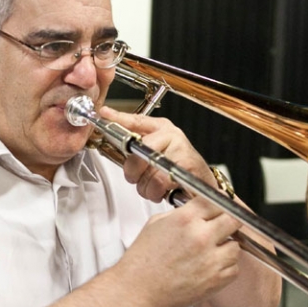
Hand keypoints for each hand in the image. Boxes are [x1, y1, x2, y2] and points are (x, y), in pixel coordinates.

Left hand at [98, 106, 213, 202]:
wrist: (203, 184)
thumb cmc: (178, 169)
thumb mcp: (155, 155)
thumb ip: (135, 148)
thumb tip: (114, 140)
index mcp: (162, 129)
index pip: (137, 121)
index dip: (119, 118)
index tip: (104, 114)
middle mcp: (172, 135)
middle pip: (137, 152)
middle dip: (133, 172)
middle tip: (139, 178)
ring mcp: (180, 148)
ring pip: (147, 171)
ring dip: (146, 187)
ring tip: (154, 187)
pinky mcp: (187, 165)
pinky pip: (160, 182)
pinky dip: (157, 192)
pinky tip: (163, 190)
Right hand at [118, 195, 244, 306]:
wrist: (137, 292)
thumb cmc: (141, 263)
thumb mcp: (155, 225)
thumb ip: (180, 214)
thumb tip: (195, 211)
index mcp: (185, 219)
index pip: (216, 200)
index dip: (216, 204)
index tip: (216, 209)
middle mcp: (201, 237)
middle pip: (234, 219)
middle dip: (227, 222)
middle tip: (220, 227)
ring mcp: (211, 259)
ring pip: (236, 245)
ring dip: (226, 246)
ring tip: (211, 251)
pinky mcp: (216, 280)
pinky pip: (234, 268)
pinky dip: (225, 267)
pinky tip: (209, 267)